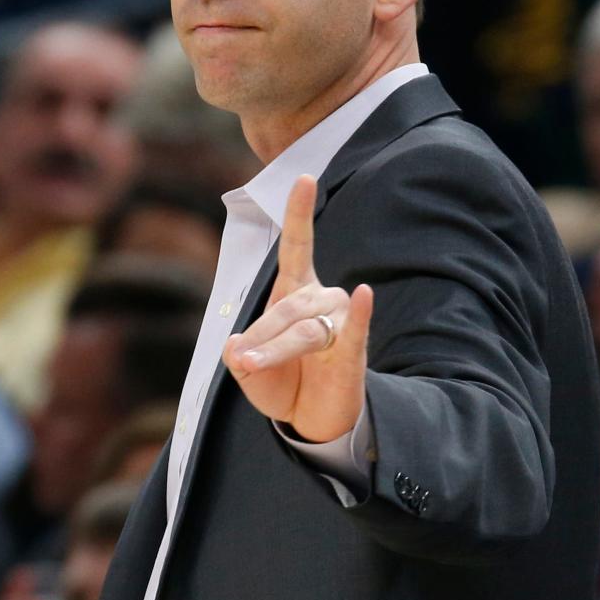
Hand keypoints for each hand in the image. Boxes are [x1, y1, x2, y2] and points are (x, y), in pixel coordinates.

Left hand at [223, 174, 371, 442]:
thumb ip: (239, 356)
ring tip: (253, 367)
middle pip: (286, 308)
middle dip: (260, 336)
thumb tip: (235, 348)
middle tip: (241, 362)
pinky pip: (356, 329)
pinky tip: (364, 294)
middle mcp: (320, 301)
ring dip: (277, 348)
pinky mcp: (354, 352)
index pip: (298, 246)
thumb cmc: (283, 385)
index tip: (305, 178)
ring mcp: (340, 325)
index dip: (300, 214)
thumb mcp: (249, 371)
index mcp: (293, 294)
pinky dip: (360, 314)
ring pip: (306, 328)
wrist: (312, 422)